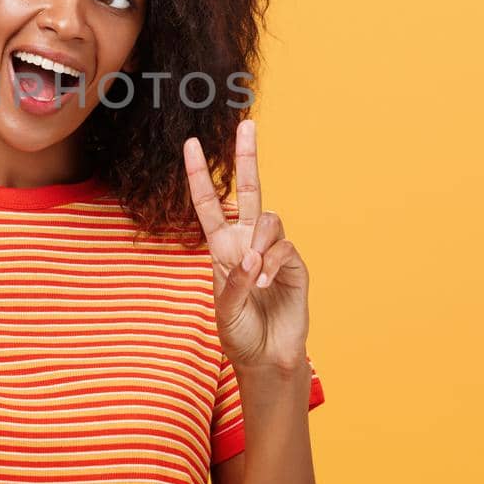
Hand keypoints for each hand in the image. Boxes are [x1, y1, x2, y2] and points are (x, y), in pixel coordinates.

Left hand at [183, 119, 309, 373]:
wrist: (267, 358)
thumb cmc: (239, 334)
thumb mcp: (223, 310)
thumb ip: (232, 282)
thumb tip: (252, 257)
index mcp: (222, 248)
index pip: (208, 205)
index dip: (198, 176)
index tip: (189, 144)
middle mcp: (247, 242)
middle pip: (249, 190)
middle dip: (247, 157)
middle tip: (247, 125)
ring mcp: (272, 251)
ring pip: (270, 219)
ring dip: (261, 242)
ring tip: (255, 273)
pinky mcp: (294, 265)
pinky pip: (285, 247)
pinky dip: (273, 262)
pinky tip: (266, 282)